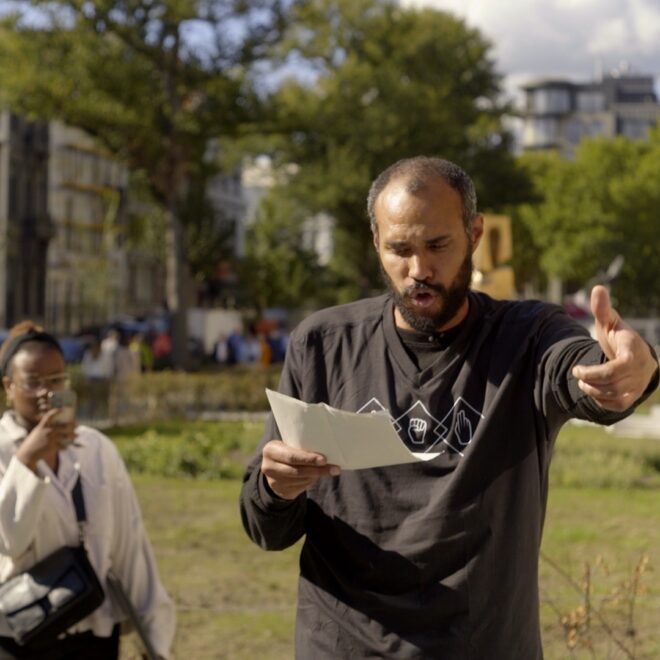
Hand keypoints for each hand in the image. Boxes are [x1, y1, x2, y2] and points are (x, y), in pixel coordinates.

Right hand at [15, 409, 76, 471]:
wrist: (28, 453)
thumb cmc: (33, 441)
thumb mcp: (38, 432)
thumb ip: (46, 428)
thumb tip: (58, 425)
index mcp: (42, 426)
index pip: (49, 416)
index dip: (55, 411)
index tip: (62, 409)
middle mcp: (48, 431)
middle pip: (64, 426)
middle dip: (72, 425)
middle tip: (77, 425)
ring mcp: (51, 439)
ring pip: (66, 436)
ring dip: (73, 436)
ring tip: (77, 435)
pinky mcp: (52, 447)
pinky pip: (62, 446)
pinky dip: (65, 447)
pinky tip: (67, 447)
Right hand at [261, 440, 339, 499]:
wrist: (273, 467)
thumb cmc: (287, 451)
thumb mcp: (288, 445)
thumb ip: (300, 447)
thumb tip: (327, 450)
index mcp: (270, 450)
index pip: (291, 456)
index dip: (308, 459)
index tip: (324, 459)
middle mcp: (268, 467)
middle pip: (297, 471)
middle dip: (317, 470)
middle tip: (334, 468)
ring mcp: (273, 481)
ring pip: (301, 480)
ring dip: (317, 475)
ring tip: (330, 470)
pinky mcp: (281, 491)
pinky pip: (301, 487)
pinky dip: (311, 481)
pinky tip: (318, 476)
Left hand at [572, 286, 658, 410]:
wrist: (637, 358)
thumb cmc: (619, 338)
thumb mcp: (610, 323)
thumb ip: (602, 309)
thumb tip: (597, 288)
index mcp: (633, 350)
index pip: (619, 367)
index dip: (595, 372)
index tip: (577, 368)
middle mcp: (639, 369)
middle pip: (612, 383)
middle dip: (590, 380)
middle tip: (577, 373)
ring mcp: (638, 385)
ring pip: (613, 395)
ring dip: (592, 390)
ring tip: (582, 381)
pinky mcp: (633, 397)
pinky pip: (617, 406)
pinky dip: (601, 401)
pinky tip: (592, 391)